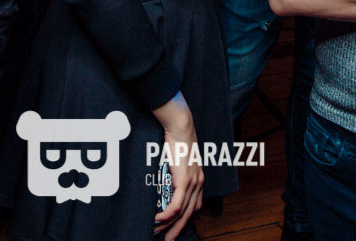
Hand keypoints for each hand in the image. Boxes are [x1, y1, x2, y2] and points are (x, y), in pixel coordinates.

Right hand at [152, 93, 202, 239]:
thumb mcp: (177, 158)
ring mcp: (193, 183)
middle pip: (189, 214)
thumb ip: (174, 170)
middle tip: (168, 239)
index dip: (186, 217)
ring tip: (157, 232)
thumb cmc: (176, 138)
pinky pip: (176, 205)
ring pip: (182, 213)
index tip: (176, 226)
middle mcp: (199, 182)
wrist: (180, 126)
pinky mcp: (184, 181)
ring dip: (169, 225)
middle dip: (178, 229)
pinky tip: (158, 220)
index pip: (195, 204)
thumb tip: (162, 178)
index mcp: (198, 178)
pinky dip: (167, 215)